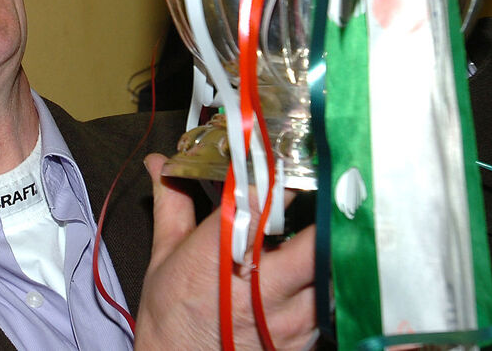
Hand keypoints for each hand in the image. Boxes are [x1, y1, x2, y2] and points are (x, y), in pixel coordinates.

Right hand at [134, 153, 316, 349]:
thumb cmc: (169, 317)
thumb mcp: (164, 255)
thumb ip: (171, 203)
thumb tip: (159, 163)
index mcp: (220, 257)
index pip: (264, 205)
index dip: (285, 178)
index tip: (295, 159)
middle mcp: (259, 288)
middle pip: (316, 242)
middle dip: (326, 215)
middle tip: (329, 193)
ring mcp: (287, 320)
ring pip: (332, 275)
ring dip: (332, 250)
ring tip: (331, 229)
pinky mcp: (303, 342)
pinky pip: (332, 307)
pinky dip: (330, 286)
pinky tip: (322, 272)